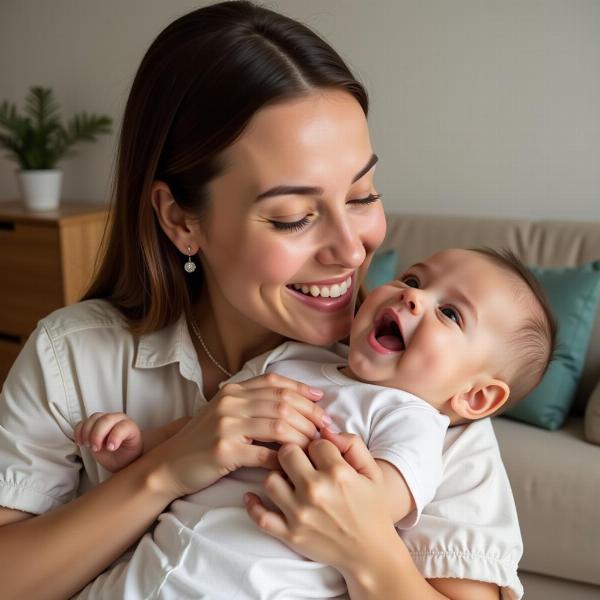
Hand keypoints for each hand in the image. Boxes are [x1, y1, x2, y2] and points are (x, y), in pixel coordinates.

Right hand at [74, 412, 142, 472]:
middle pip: (106, 419)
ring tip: (89, 446)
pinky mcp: (93, 425)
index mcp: (130, 427)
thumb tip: (115, 451)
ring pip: (94, 418)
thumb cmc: (126, 456)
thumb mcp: (130, 457)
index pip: (123, 426)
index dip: (115, 436)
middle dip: (97, 434)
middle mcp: (118, 420)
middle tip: (95, 448)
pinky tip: (80, 442)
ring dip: (87, 432)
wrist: (120, 457)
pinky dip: (79, 431)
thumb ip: (126, 452)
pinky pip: (83, 422)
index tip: (110, 448)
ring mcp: (105, 420)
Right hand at [151, 374, 328, 496]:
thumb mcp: (227, 411)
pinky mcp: (224, 451)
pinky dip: (283, 460)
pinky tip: (293, 465)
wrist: (170, 463)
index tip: (322, 404)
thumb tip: (300, 400)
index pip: (276, 383)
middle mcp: (230, 402)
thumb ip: (255, 402)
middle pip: (283, 403)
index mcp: (233, 390)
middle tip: (325, 429)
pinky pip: (264, 455)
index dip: (303, 392)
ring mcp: (226, 425)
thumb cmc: (204, 439)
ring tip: (314, 447)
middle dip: (310, 416)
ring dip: (302, 437)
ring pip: (279, 426)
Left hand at [244, 428, 398, 576]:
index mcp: (338, 473)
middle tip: (300, 461)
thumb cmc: (372, 509)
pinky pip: (261, 516)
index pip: (314, 442)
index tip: (321, 455)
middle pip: (287, 453)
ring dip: (277, 476)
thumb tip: (326, 429)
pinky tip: (253, 496)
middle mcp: (316, 491)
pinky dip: (253, 505)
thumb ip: (352, 444)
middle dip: (294, 453)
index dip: (318, 445)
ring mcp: (300, 513)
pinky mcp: (290, 534)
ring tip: (288, 480)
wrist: (371, 554)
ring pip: (270, 480)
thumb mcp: (372, 472)